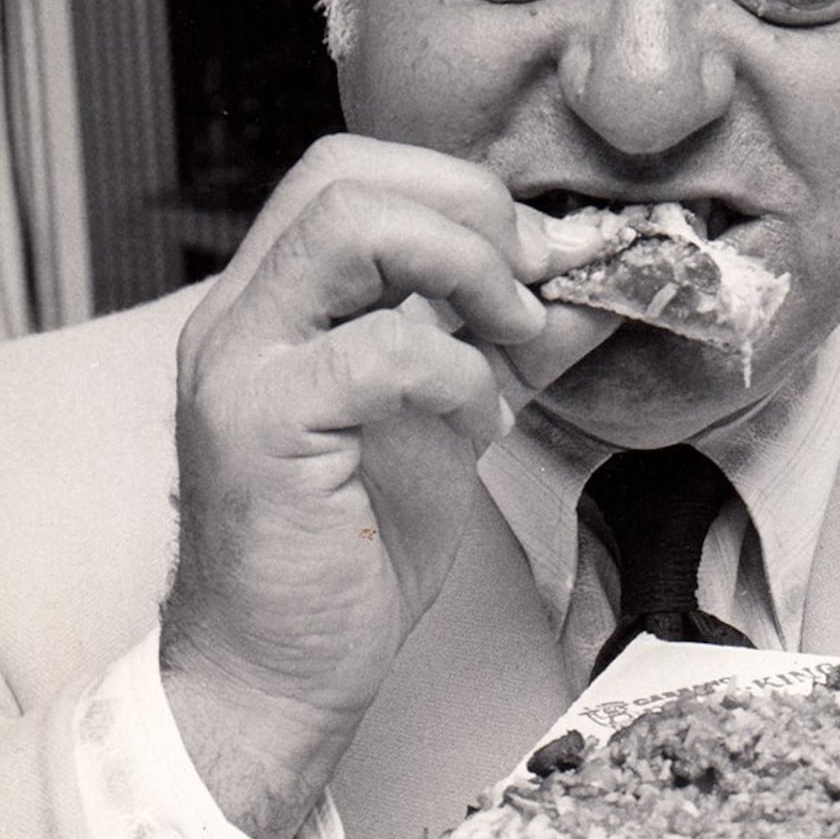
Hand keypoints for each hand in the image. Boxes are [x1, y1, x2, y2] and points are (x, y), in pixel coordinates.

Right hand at [160, 135, 619, 838]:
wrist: (281, 669)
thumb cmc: (354, 549)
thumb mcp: (454, 420)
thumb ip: (512, 344)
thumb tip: (596, 279)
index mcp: (278, 300)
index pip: (351, 169)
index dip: (460, 191)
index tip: (541, 257)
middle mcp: (243, 315)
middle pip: (344, 173)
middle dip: (468, 213)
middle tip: (532, 287)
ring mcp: (243, 364)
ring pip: (349, 226)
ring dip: (463, 267)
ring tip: (510, 338)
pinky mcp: (263, 428)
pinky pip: (379, 348)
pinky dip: (456, 372)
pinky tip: (475, 424)